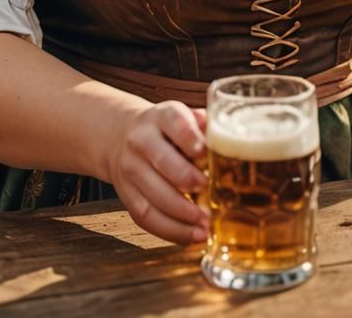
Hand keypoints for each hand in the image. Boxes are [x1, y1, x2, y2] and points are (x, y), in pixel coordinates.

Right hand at [108, 100, 208, 245]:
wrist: (122, 135)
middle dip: (187, 179)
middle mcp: (141, 141)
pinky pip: (146, 217)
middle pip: (163, 162)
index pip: (174, 123)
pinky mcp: (126, 194)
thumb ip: (205, 126)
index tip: (204, 152)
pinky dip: (170, 231)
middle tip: (207, 189)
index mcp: (161, 117)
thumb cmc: (166, 129)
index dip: (190, 138)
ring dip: (181, 214)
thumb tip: (230, 141)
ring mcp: (131, 169)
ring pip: (153, 196)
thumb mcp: (183, 116)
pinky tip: (191, 235)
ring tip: (205, 223)